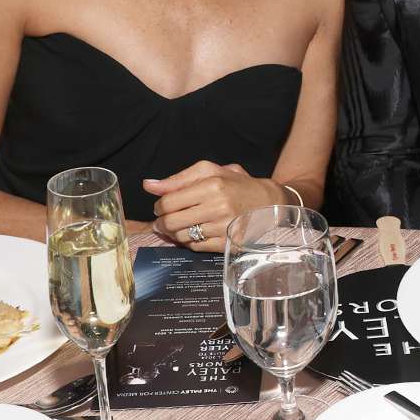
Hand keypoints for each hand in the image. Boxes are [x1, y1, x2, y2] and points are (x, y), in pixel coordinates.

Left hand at [145, 160, 283, 251]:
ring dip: (175, 234)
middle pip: (172, 221)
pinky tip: (195, 234)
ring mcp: (224, 227)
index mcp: (213, 185)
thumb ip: (179, 179)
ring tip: (180, 227)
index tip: (162, 207)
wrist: (270, 203)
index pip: (169, 201)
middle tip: (164, 221)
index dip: (159, 206)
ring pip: (182, 236)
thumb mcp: (212, 172)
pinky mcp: (228, 243)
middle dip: (162, 222)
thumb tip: (149, 185)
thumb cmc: (238, 185)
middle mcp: (218, 206)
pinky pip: (196, 247)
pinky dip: (190, 242)